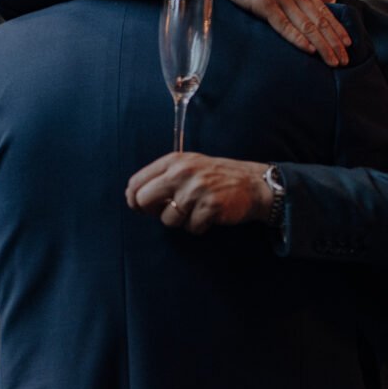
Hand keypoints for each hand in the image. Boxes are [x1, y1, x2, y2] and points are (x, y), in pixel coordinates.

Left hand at [126, 152, 271, 233]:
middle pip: (144, 200)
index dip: (134, 199)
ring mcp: (197, 188)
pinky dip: (199, 227)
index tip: (141, 207)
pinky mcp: (210, 205)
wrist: (252, 183)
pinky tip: (209, 216)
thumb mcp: (187, 166)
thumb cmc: (215, 177)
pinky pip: (191, 228)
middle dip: (153, 212)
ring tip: (196, 211)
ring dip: (181, 221)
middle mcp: (182, 171)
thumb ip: (162, 177)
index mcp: (173, 160)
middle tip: (169, 211)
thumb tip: (135, 199)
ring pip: (168, 219)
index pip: (136, 182)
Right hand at [174, 0, 350, 64]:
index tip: (348, 44)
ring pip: (307, 25)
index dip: (337, 28)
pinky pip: (284, 24)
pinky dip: (298, 38)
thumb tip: (295, 11)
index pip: (323, 10)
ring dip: (323, 45)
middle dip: (335, 42)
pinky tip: (309, 49)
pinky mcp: (263, 3)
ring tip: (334, 61)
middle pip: (320, 20)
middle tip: (346, 60)